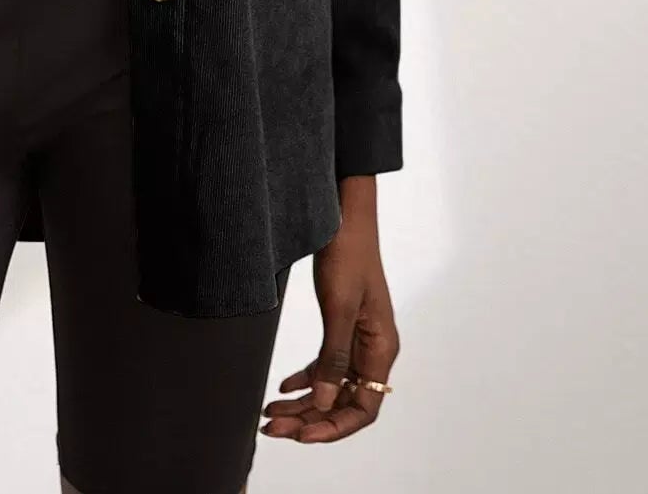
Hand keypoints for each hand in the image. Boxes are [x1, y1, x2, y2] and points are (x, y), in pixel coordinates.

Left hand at [259, 179, 398, 444]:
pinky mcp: (342, 324)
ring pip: (331, 386)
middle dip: (308, 419)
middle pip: (343, 402)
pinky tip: (283, 386)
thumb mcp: (339, 307)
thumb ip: (333, 358)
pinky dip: (304, 378)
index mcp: (381, 349)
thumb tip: (322, 404)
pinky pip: (325, 364)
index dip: (333, 428)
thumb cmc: (348, 254)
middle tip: (270, 427)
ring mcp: (357, 338)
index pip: (363, 409)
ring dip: (303, 403)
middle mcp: (373, 350)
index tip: (299, 435)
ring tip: (269, 414)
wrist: (342, 214)